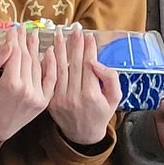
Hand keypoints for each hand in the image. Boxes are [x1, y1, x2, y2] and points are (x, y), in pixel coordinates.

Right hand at [0, 27, 54, 147]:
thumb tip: (8, 44)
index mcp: (9, 84)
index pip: (14, 54)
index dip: (14, 39)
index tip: (14, 28)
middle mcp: (26, 89)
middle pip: (27, 58)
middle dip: (24, 41)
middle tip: (23, 28)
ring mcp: (37, 96)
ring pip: (38, 66)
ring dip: (36, 49)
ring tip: (33, 36)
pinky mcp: (44, 101)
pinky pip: (50, 79)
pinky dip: (51, 65)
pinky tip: (49, 52)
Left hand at [47, 27, 122, 144]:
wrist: (83, 135)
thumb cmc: (101, 113)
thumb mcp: (115, 98)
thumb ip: (110, 79)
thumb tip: (95, 62)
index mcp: (92, 95)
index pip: (89, 65)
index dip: (88, 49)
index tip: (88, 35)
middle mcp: (74, 97)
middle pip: (74, 64)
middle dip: (74, 45)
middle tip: (75, 29)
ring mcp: (60, 99)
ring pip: (60, 69)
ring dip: (59, 50)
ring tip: (59, 34)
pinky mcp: (50, 101)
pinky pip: (50, 79)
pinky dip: (49, 64)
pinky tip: (49, 51)